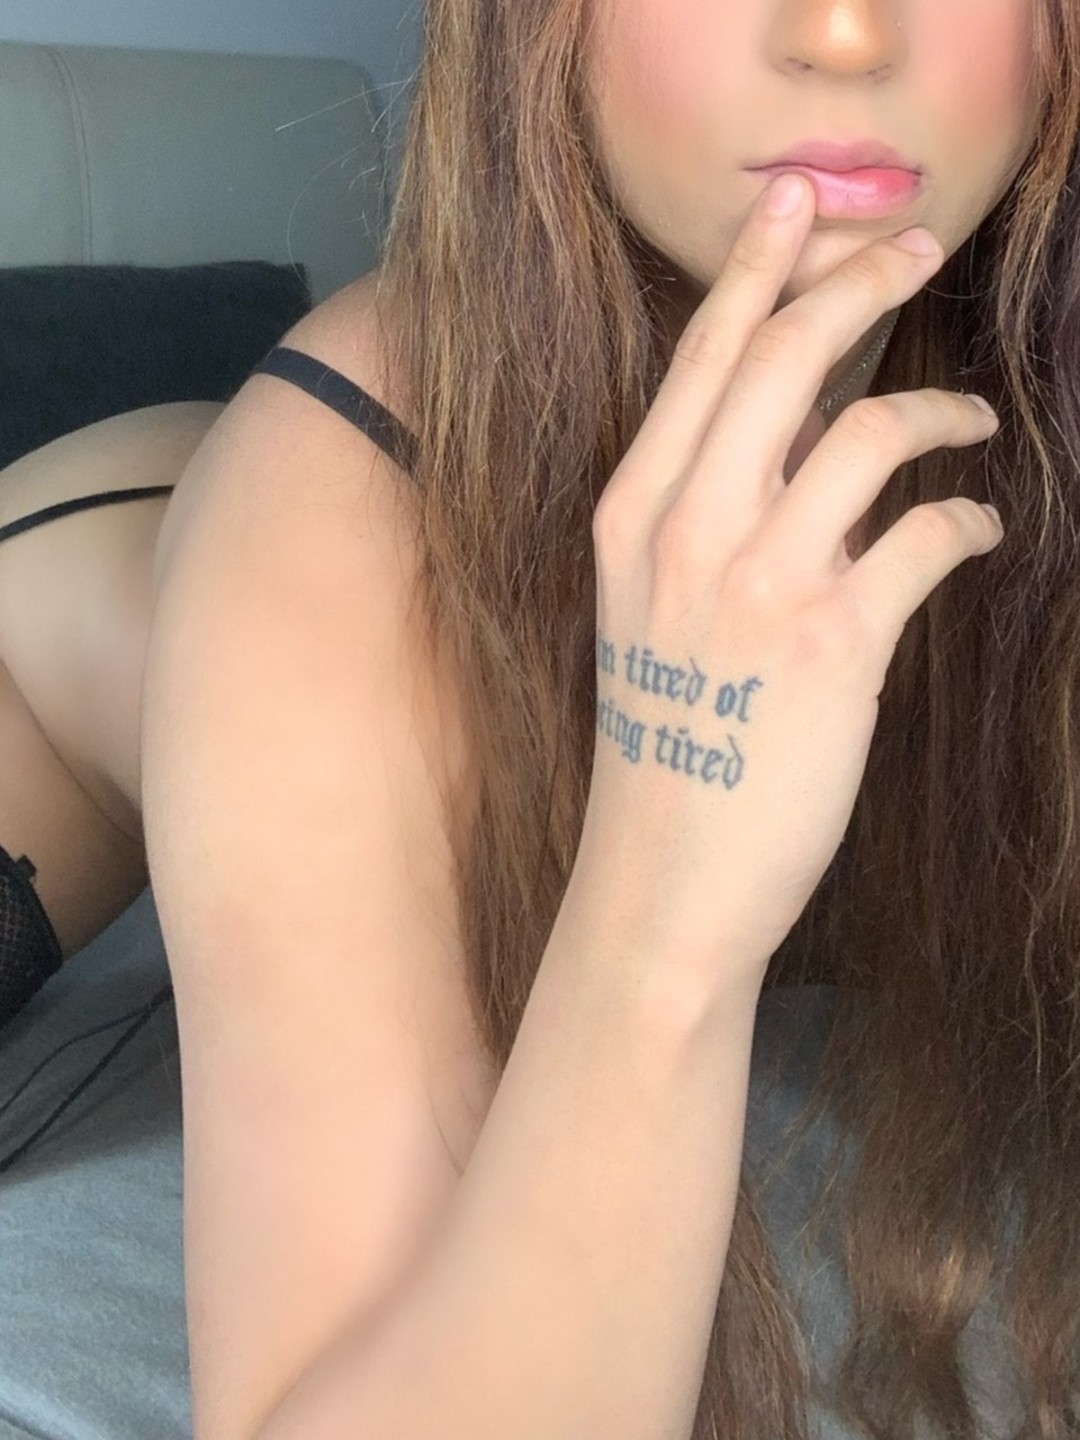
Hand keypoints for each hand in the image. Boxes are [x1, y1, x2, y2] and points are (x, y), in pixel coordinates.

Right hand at [574, 172, 1002, 986]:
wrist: (663, 877)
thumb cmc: (661, 747)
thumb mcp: (647, 617)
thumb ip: (699, 522)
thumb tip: (785, 447)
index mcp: (631, 517)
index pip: (701, 358)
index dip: (758, 266)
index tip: (802, 205)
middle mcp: (686, 530)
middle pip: (785, 356)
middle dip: (860, 281)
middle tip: (916, 249)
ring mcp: (758, 582)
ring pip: (868, 428)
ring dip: (940, 411)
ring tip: (971, 424)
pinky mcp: (835, 642)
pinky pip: (927, 536)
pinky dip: (967, 520)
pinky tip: (975, 528)